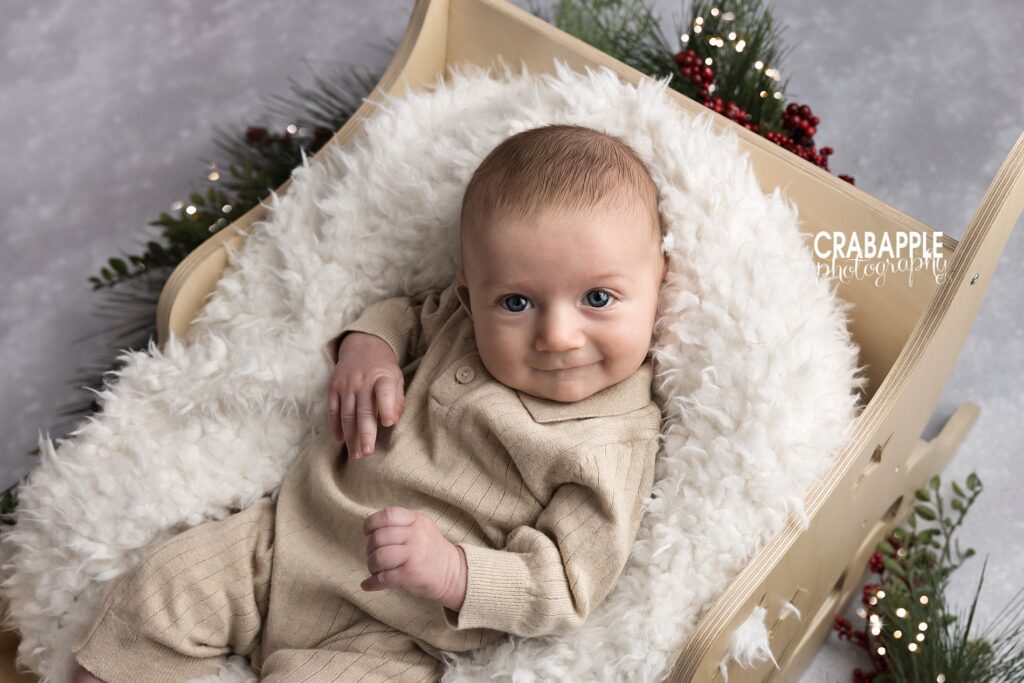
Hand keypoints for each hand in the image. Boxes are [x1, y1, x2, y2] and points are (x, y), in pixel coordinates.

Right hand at [328, 332, 405, 457]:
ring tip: (356, 454)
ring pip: (347, 415)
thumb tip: (392, 421)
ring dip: (350, 437)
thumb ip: (397, 399)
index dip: (387, 407)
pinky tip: (341, 440)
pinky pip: (333, 410)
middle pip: (363, 410)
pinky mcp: (333, 387)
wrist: (363, 346)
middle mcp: (362, 381)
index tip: (388, 424)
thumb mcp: (396, 378)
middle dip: (365, 433)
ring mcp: (345, 384)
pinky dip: (336, 426)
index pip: (385, 392)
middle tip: (367, 453)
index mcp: (382, 377)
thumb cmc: (384, 369)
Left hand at [361, 506, 466, 609]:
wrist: (452, 573)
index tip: (367, 532)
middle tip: (374, 555)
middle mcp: (416, 535)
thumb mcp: (422, 527)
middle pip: (379, 537)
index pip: (388, 515)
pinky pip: (382, 578)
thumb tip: (370, 530)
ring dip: (371, 565)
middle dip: (370, 548)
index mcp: (417, 520)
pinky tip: (369, 584)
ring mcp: (413, 555)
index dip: (372, 522)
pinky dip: (371, 583)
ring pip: (378, 557)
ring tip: (375, 569)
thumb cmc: (430, 550)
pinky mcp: (410, 574)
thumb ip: (400, 524)